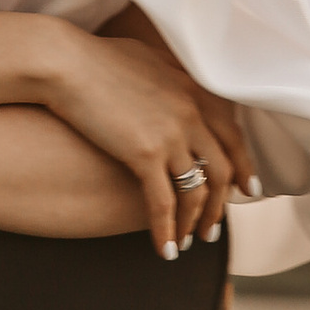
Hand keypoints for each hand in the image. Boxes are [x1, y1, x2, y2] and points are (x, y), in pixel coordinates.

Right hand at [39, 20, 256, 254]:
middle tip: (213, 228)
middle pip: (220, 168)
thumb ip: (166, 77)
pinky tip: (165, 251)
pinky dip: (166, 230)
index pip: (231, 133)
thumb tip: (168, 85)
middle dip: (220, 204)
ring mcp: (172, 134)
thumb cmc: (92, 58)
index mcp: (192, 89)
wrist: (63, 61)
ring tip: (187, 243)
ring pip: (196, 191)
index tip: (246, 189)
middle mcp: (190, 112)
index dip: (242, 165)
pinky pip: (163, 203)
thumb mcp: (144, 59)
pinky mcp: (145, 154)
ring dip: (193, 222)